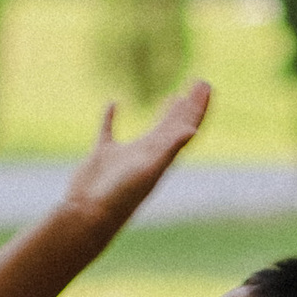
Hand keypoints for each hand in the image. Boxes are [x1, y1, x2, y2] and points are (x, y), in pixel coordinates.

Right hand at [61, 78, 211, 234]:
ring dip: (165, 112)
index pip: (186, 127)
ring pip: (152, 129)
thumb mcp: (149, 169)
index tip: (206, 85)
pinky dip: (112, 116)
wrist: (90, 213)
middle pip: (176, 125)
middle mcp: (149, 155)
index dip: (197, 107)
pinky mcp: (103, 154)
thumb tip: (192, 131)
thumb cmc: (121, 195)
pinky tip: (115, 103)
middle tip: (200, 82)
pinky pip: (109, 129)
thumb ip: (169, 149)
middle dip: (189, 105)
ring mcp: (126, 155)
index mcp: (162, 156)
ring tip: (174, 96)